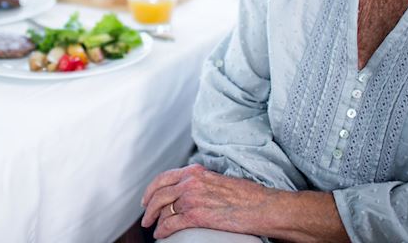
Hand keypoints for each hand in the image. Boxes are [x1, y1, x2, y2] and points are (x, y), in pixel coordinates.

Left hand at [140, 164, 274, 239]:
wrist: (261, 206)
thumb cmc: (246, 196)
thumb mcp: (218, 180)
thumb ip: (201, 183)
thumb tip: (189, 191)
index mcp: (195, 172)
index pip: (164, 178)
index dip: (151, 189)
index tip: (147, 199)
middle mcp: (190, 182)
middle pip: (158, 194)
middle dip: (149, 207)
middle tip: (146, 216)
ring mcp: (192, 198)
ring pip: (163, 210)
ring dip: (155, 220)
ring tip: (154, 228)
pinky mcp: (196, 216)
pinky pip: (171, 223)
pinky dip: (163, 230)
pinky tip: (161, 234)